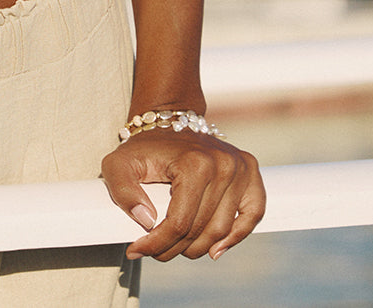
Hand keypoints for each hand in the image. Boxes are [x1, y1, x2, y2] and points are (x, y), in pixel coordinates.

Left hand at [101, 127, 264, 262]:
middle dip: (174, 248)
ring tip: (177, 247)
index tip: (137, 250)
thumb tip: (147, 221)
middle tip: (156, 251)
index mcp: (194, 163)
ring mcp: (240, 168)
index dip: (157, 244)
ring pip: (223, 230)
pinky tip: (217, 249)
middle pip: (201, 230)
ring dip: (199, 248)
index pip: (179, 223)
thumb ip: (122, 191)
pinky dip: (237, 236)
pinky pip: (253, 214)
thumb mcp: (118, 164)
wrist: (169, 121)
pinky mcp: (250, 173)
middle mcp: (223, 165)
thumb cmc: (144, 147)